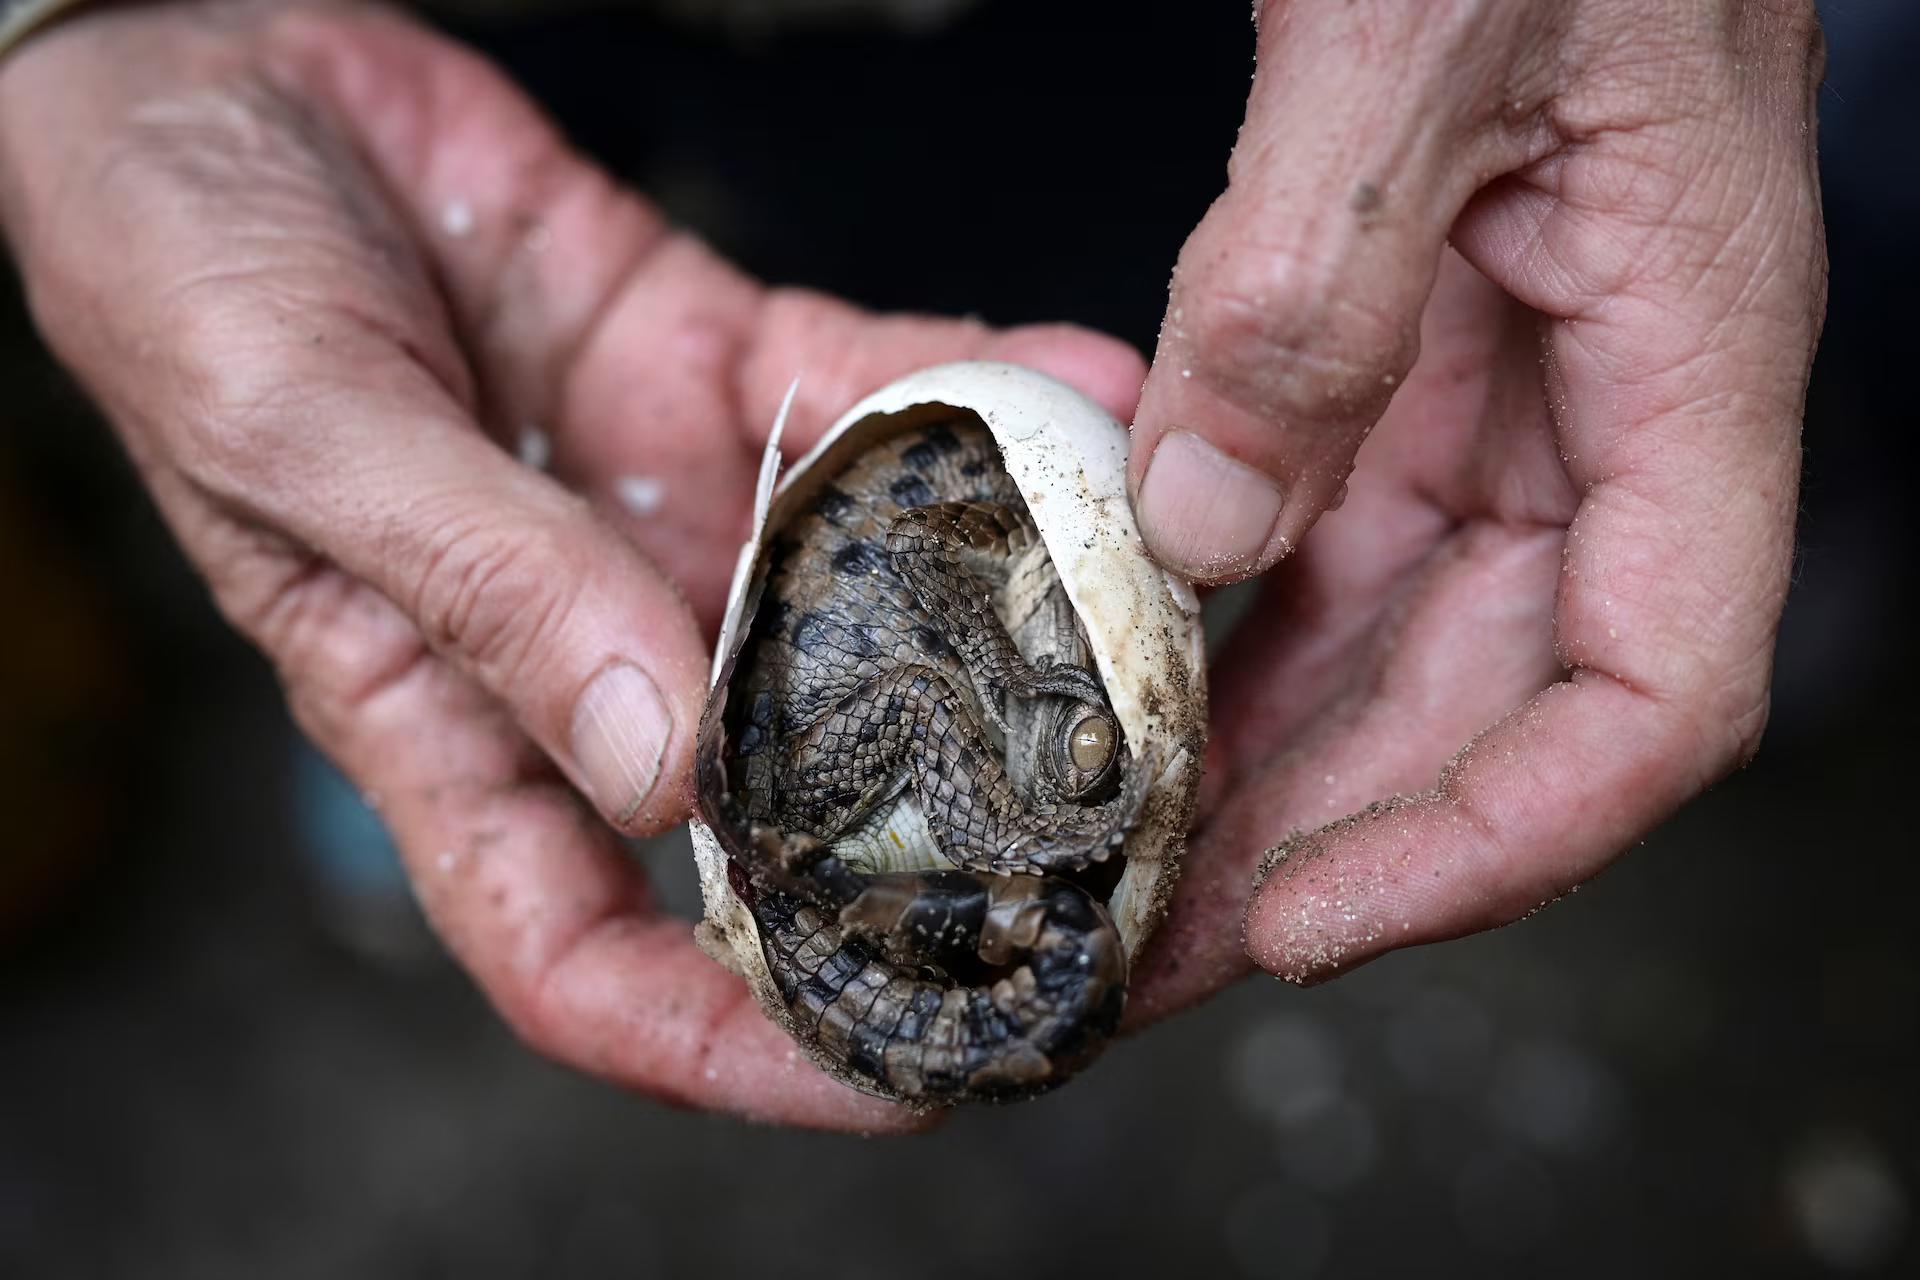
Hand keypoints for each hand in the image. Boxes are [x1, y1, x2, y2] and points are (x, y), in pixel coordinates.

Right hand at [0, 0, 1143, 1125]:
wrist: (219, 64)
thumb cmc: (183, 263)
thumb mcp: (303, 434)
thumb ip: (486, 588)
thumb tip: (659, 765)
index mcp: (446, 715)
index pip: (587, 954)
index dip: (729, 1044)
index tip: (896, 1077)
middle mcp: (587, 641)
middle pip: (780, 808)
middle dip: (940, 854)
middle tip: (1114, 864)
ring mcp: (670, 513)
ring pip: (866, 604)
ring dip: (1008, 611)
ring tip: (1156, 611)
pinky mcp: (719, 375)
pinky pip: (874, 400)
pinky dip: (980, 394)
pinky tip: (1091, 388)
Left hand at [1123, 0, 1825, 1015]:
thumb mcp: (1413, 33)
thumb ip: (1314, 281)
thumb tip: (1206, 525)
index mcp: (1685, 361)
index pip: (1651, 696)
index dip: (1493, 841)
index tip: (1306, 921)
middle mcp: (1603, 417)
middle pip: (1487, 715)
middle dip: (1322, 855)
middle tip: (1135, 957)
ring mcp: (1498, 401)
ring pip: (1395, 656)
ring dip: (1257, 782)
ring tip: (1103, 884)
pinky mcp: (1396, 368)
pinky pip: (1321, 552)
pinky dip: (1222, 645)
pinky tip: (1113, 707)